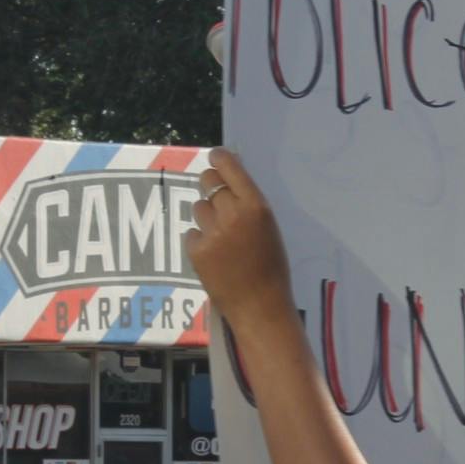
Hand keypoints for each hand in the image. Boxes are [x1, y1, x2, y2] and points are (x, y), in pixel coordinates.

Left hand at [185, 150, 296, 330]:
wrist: (261, 307)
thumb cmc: (272, 268)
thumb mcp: (269, 229)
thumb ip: (250, 204)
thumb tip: (230, 180)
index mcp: (256, 206)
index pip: (230, 168)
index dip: (220, 159)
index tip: (215, 156)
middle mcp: (233, 214)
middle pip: (208, 182)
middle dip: (211, 186)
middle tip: (217, 198)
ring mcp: (212, 232)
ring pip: (198, 208)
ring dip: (206, 217)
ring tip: (222, 238)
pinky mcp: (196, 250)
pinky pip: (192, 233)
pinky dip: (200, 241)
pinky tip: (215, 257)